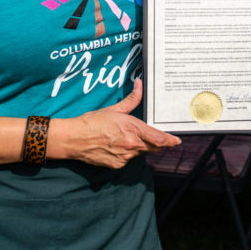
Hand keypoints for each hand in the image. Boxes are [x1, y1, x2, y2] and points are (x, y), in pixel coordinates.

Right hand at [56, 78, 179, 168]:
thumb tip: (139, 84)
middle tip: (154, 137)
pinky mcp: (117, 165)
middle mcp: (131, 145)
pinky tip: (115, 146)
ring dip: (138, 147)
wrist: (74, 139)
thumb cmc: (92, 122)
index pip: (158, 139)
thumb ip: (132, 99)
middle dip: (155, 143)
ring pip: (139, 153)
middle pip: (152, 147)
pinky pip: (128, 160)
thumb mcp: (114, 109)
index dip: (169, 141)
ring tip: (123, 138)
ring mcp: (124, 157)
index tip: (176, 141)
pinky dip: (126, 153)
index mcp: (133, 129)